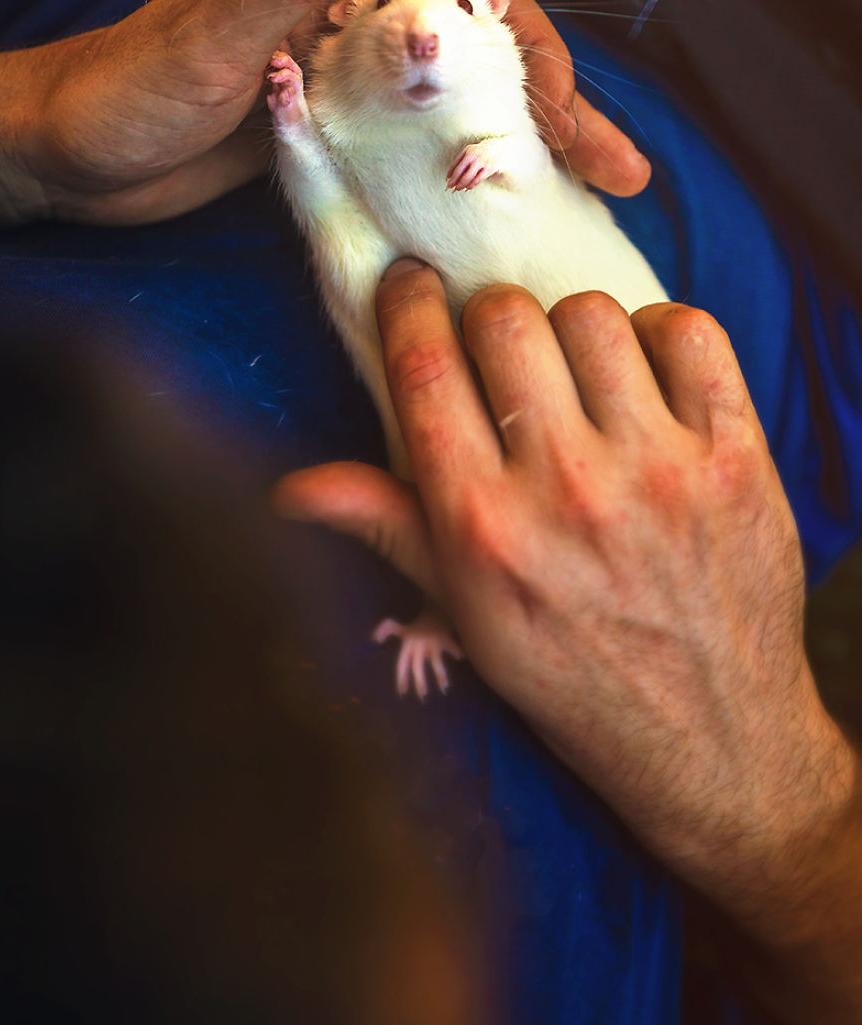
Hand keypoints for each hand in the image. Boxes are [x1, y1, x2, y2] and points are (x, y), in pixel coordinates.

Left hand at [0, 0, 647, 225]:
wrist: (68, 155)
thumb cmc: (128, 88)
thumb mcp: (213, 30)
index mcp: (347, 0)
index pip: (474, 9)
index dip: (537, 55)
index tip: (572, 117)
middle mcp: (362, 51)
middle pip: (487, 74)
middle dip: (563, 120)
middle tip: (624, 176)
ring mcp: (352, 109)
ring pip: (463, 126)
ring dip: (529, 162)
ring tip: (590, 206)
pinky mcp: (333, 161)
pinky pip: (420, 170)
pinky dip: (469, 194)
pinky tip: (504, 227)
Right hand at [275, 261, 861, 1024]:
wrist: (709, 741)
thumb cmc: (571, 678)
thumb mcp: (465, 616)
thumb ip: (385, 527)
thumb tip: (287, 487)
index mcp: (483, 526)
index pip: (423, 364)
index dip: (406, 302)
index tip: (409, 283)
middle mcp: (567, 487)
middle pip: (504, 318)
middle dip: (487, 315)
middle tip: (496, 344)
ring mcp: (661, 469)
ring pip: (593, 314)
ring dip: (570, 327)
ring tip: (573, 370)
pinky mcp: (737, 458)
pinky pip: (690, 333)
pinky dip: (661, 334)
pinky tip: (644, 375)